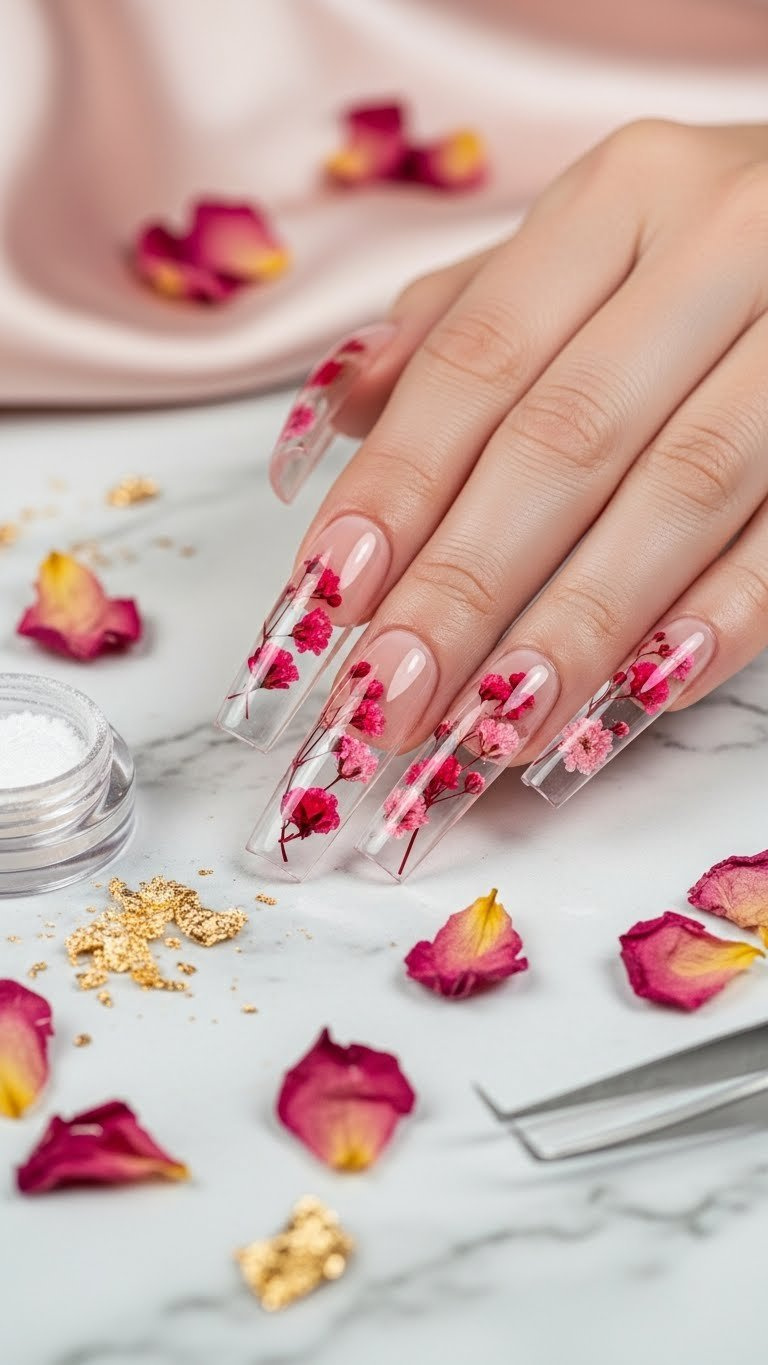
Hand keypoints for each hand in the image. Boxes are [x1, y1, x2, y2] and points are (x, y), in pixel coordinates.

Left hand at [225, 120, 767, 879]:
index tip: (325, 599)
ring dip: (579, 627)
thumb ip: (467, 320)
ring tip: (492, 731)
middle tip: (390, 699)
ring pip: (681, 494)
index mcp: (620, 198)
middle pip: (565, 439)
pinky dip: (714, 625)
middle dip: (464, 583)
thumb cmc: (709, 251)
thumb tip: (335, 418)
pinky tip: (633, 702)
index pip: (478, 359)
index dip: (397, 486)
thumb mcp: (588, 246)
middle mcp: (720, 245)